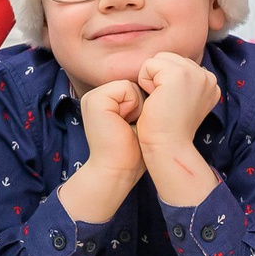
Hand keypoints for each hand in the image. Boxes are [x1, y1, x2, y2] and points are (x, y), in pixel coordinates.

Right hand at [58, 79, 147, 225]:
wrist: (119, 171)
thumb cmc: (133, 152)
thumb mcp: (139, 119)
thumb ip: (143, 100)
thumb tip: (161, 84)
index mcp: (104, 100)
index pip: (135, 86)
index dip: (144, 105)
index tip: (136, 125)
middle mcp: (96, 95)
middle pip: (134, 84)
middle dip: (142, 105)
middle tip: (131, 126)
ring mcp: (93, 96)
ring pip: (131, 85)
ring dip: (138, 106)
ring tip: (127, 125)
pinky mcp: (95, 99)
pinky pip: (126, 87)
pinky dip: (133, 105)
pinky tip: (124, 122)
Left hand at [135, 52, 221, 206]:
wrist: (168, 147)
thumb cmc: (168, 130)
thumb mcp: (182, 102)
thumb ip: (182, 84)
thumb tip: (167, 73)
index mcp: (209, 83)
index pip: (177, 64)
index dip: (166, 83)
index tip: (171, 106)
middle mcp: (207, 76)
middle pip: (168, 58)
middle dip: (159, 77)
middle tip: (164, 104)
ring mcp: (195, 73)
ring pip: (159, 59)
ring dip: (151, 79)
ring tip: (160, 101)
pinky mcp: (179, 74)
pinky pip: (149, 65)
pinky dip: (145, 81)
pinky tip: (155, 100)